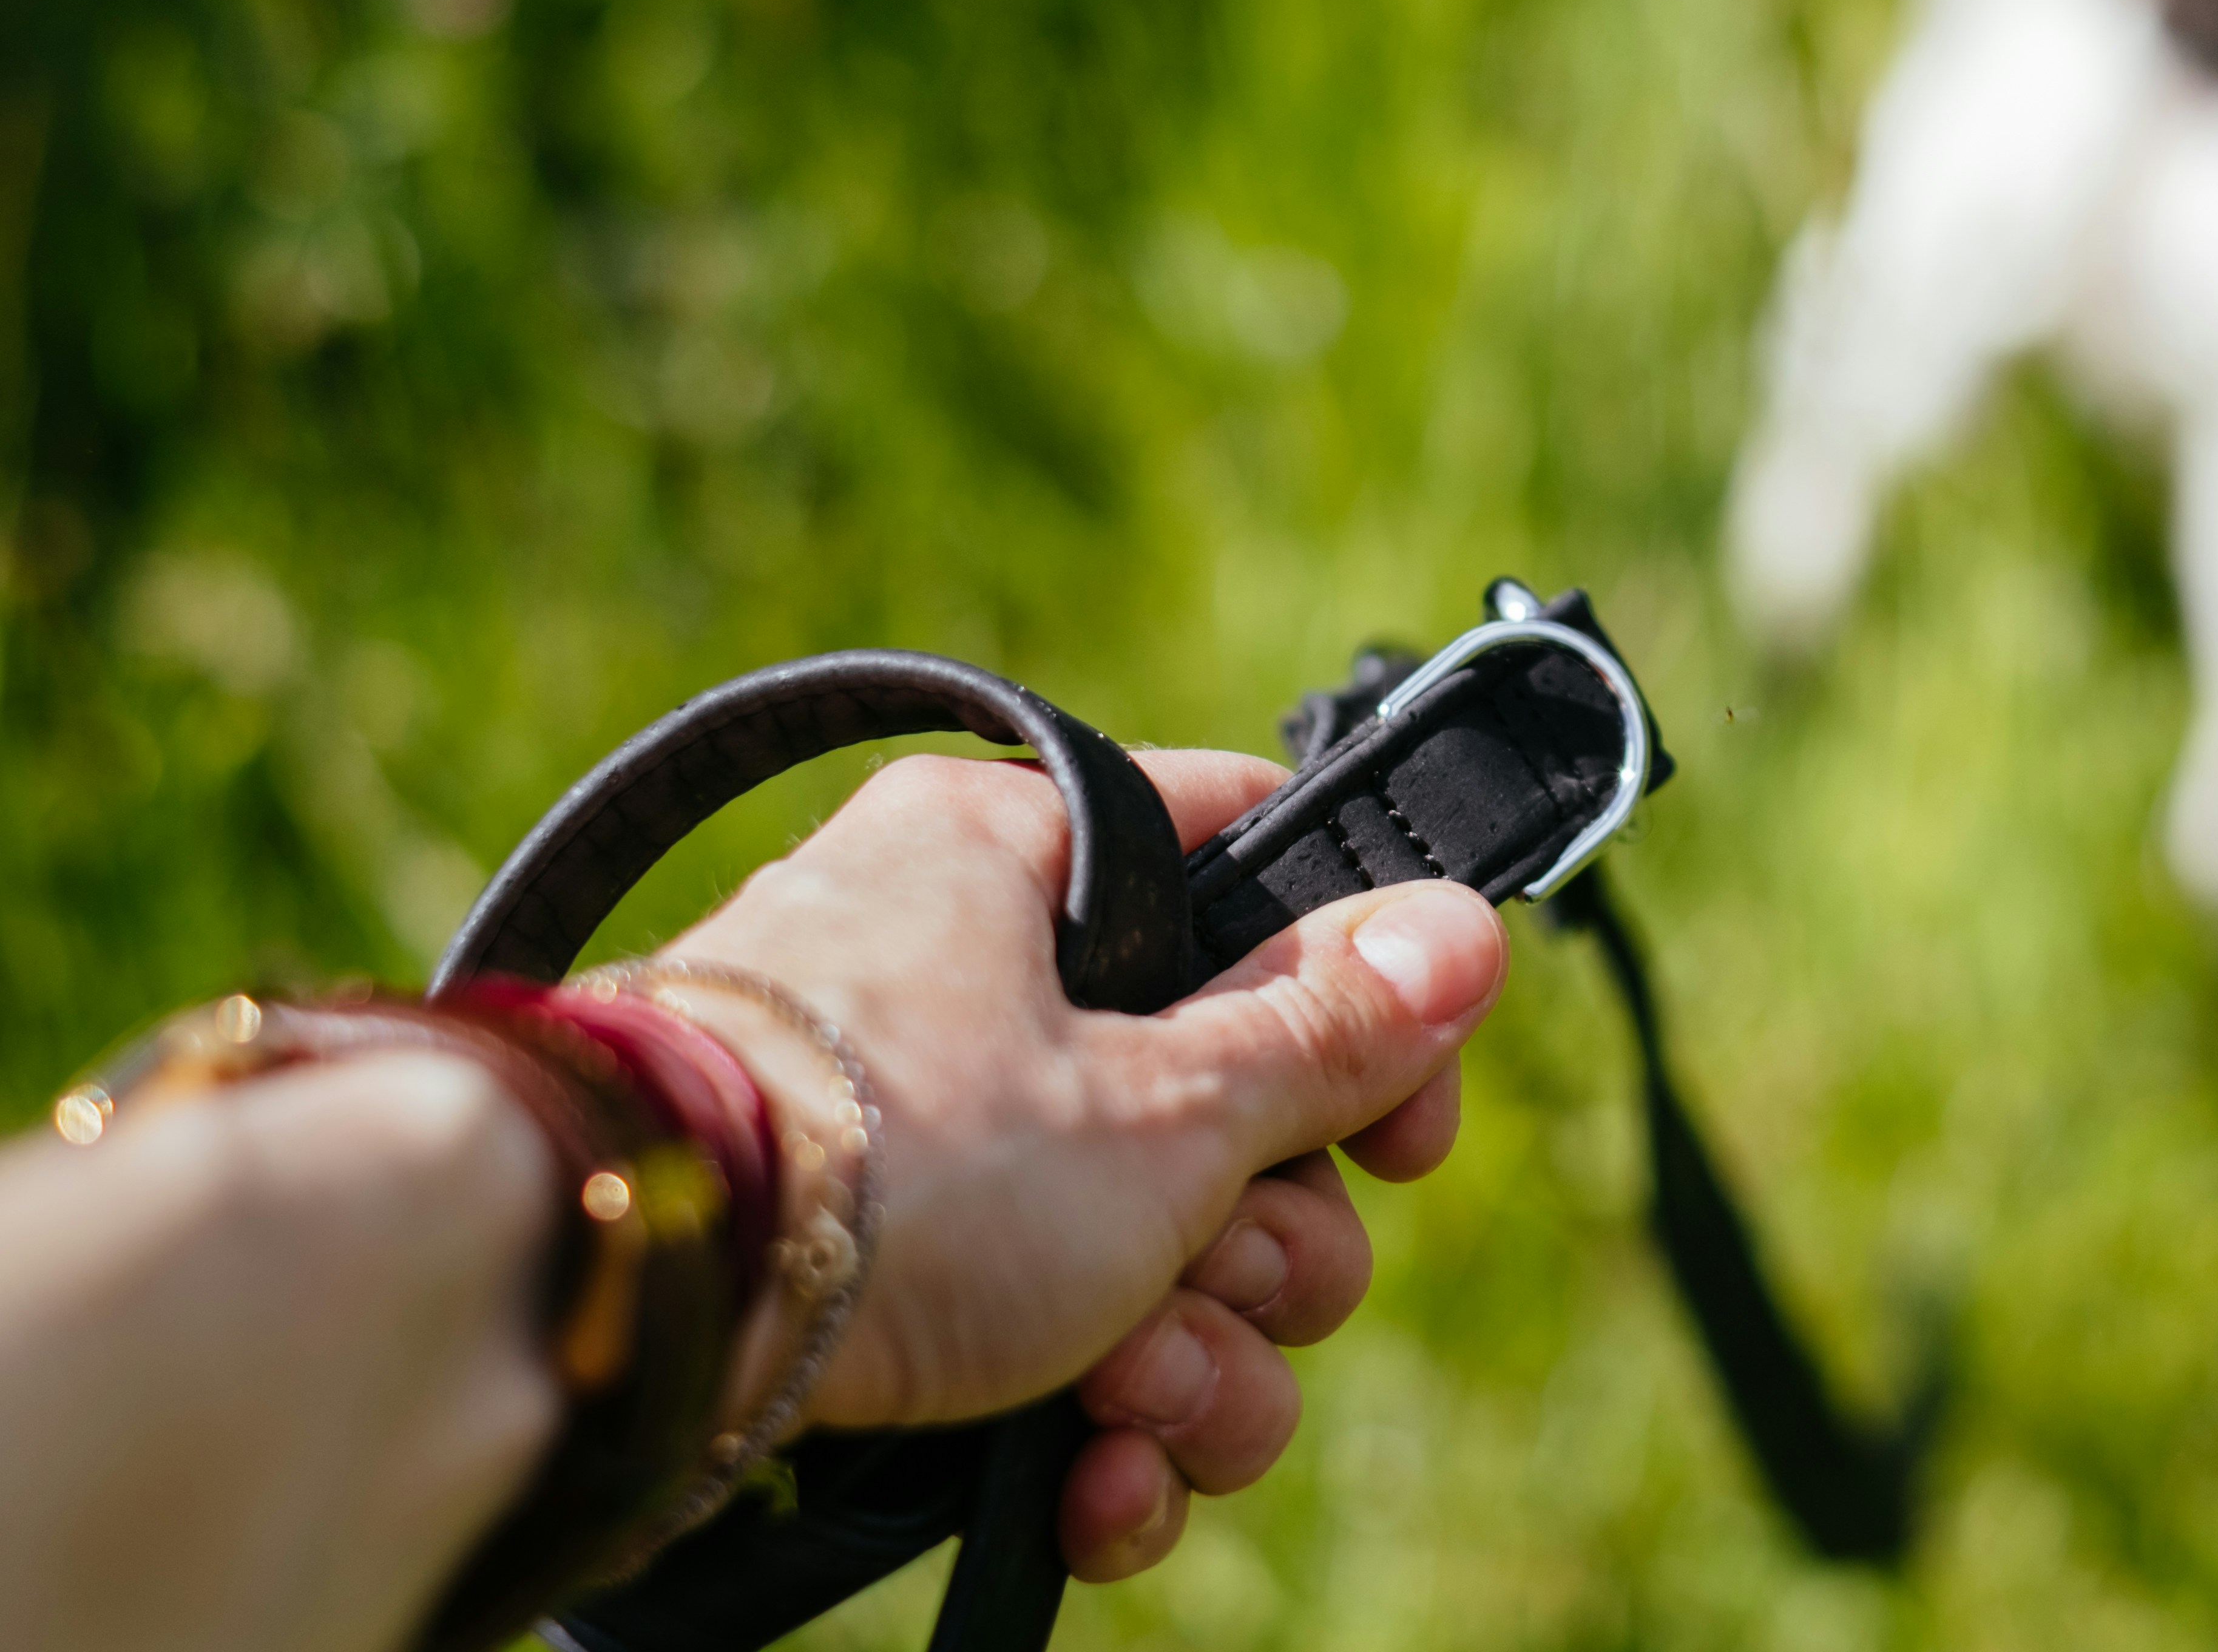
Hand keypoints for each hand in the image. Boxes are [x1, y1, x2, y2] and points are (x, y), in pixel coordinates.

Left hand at [663, 748, 1504, 1580]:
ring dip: (1189, 1358)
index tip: (1402, 1127)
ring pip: (1150, 1255)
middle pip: (1226, 1111)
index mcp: (1023, 864)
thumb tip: (1460, 926)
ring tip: (1124, 1392)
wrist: (631, 1320)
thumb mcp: (1165, 1097)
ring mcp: (917, 1146)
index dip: (1364, 1010)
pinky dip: (1088, 1425)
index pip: (1253, 878)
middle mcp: (964, 980)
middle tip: (1227, 1279)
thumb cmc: (899, 1159)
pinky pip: (1039, 1347)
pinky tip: (1092, 1481)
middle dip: (1263, 1245)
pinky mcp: (871, 1288)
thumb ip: (1328, 1032)